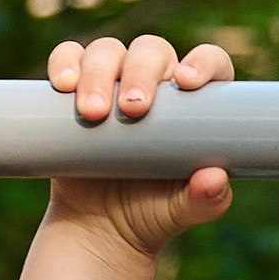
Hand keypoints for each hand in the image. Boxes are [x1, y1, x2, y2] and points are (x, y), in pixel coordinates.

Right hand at [43, 31, 236, 257]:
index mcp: (191, 103)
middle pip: (151, 51)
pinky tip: (63, 85)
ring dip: (98, 73)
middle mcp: (154, 83)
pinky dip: (64, 63)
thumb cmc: (150, 212)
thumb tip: (215, 178)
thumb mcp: (181, 212)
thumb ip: (206, 200)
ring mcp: (113, 81)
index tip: (186, 82)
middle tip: (132, 109)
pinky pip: (68, 58)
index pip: (208, 62)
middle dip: (141, 73)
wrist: (98, 228)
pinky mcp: (76, 88)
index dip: (203, 62)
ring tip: (92, 113)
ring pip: (107, 51)